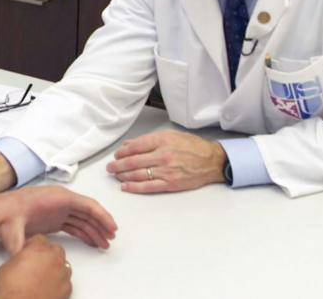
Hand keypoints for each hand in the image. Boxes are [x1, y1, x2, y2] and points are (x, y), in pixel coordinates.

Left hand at [0, 185, 116, 253]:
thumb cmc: (2, 216)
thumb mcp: (10, 229)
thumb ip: (18, 242)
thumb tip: (21, 253)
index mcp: (56, 197)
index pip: (86, 204)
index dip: (101, 216)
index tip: (112, 228)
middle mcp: (59, 201)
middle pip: (87, 212)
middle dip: (101, 225)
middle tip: (111, 240)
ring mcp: (56, 209)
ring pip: (82, 219)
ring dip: (94, 230)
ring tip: (104, 245)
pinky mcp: (52, 219)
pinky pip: (74, 224)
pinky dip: (84, 233)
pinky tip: (91, 242)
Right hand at [0, 235, 71, 298]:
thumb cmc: (11, 291)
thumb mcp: (5, 268)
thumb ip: (17, 260)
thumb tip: (17, 264)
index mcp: (38, 249)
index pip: (40, 239)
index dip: (33, 245)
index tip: (29, 251)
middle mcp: (53, 259)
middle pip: (56, 250)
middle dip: (48, 254)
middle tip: (37, 263)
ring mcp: (62, 274)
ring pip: (64, 265)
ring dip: (55, 268)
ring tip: (43, 277)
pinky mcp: (67, 289)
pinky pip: (66, 282)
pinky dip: (59, 284)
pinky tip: (49, 288)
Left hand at [105, 130, 225, 193]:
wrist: (211, 160)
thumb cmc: (192, 147)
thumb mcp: (170, 135)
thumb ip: (149, 140)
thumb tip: (129, 145)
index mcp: (162, 140)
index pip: (134, 146)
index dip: (122, 152)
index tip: (116, 155)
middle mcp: (162, 155)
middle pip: (133, 161)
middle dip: (118, 165)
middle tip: (110, 167)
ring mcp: (166, 170)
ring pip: (138, 174)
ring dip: (123, 176)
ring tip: (116, 176)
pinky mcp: (170, 183)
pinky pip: (148, 186)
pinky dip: (134, 187)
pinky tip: (126, 187)